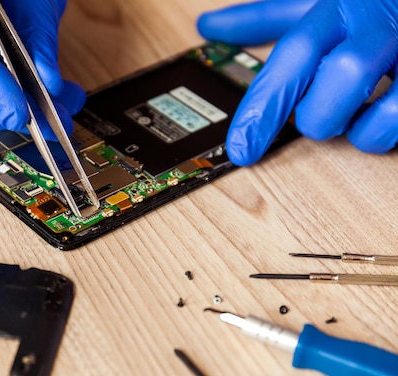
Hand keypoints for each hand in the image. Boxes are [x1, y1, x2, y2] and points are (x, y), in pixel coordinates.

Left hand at [198, 0, 397, 165]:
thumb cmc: (366, 3)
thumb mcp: (314, 1)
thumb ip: (263, 17)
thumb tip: (209, 27)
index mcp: (339, 6)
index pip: (293, 57)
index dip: (263, 106)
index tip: (240, 147)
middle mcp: (378, 25)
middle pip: (341, 77)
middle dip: (318, 113)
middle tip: (315, 114)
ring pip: (382, 109)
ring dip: (356, 128)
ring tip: (352, 114)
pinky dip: (384, 132)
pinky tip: (380, 116)